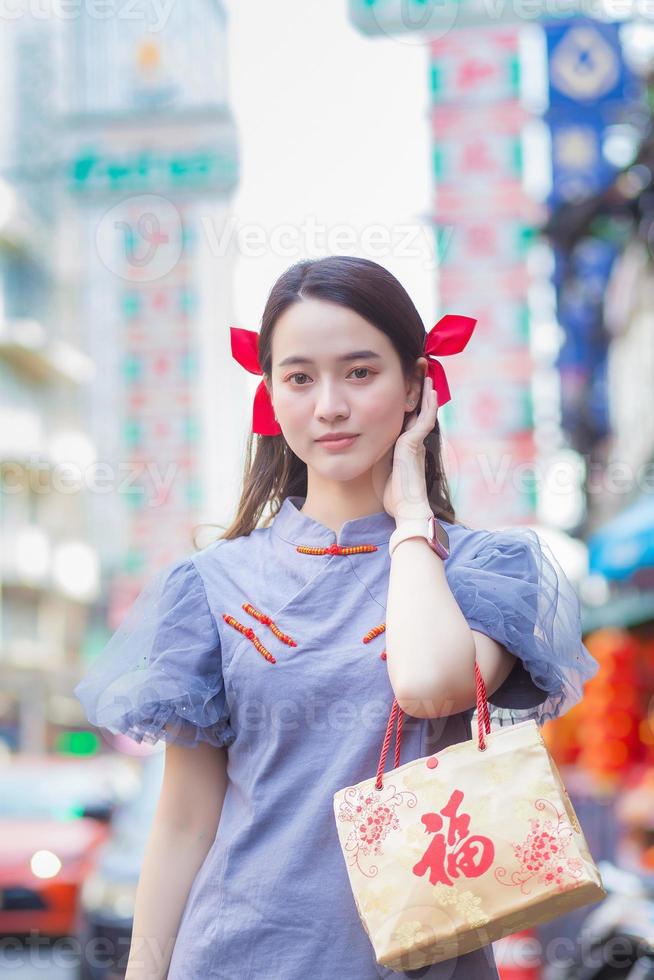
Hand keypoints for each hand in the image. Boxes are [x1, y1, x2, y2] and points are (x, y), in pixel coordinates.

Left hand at [382, 371, 438, 521]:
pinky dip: (429, 404)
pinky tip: (430, 390)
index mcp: (404, 444)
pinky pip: (426, 419)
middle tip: (418, 368)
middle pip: (417, 407)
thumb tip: (359, 444)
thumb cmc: (392, 493)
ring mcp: (417, 440)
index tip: (405, 382)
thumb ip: (377, 454)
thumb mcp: (381, 467)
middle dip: (417, 387)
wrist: (406, 507)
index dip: (408, 398)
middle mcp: (413, 439)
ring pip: (424, 409)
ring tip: (425, 370)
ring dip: (425, 389)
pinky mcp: (416, 443)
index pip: (407, 415)